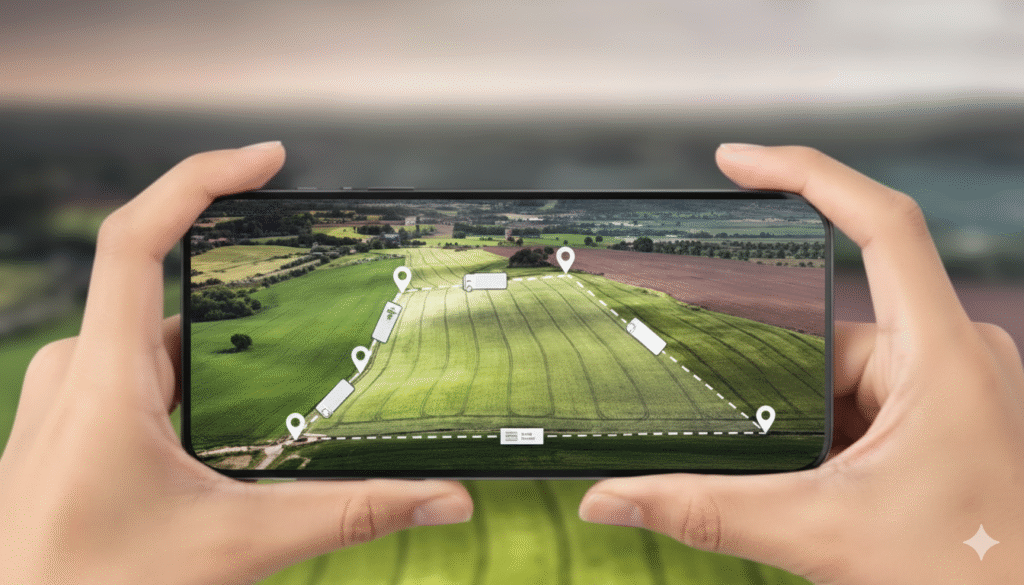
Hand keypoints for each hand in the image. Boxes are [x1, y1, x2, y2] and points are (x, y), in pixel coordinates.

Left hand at [0, 143, 472, 584]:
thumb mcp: (236, 545)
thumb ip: (349, 515)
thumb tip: (446, 498)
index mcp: (103, 379)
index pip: (138, 238)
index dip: (200, 178)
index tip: (268, 161)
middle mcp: (77, 372)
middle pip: (169, 292)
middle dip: (244, 296)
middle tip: (314, 295)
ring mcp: (67, 398)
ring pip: (156, 342)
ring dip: (219, 350)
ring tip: (278, 377)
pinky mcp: (71, 424)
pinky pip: (137, 373)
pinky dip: (189, 378)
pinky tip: (227, 424)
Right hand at [579, 145, 1023, 583]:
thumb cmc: (974, 577)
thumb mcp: (825, 533)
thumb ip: (709, 510)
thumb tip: (610, 497)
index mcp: (943, 356)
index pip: (881, 223)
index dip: (807, 173)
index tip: (735, 160)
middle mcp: (952, 354)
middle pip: (833, 331)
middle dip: (782, 389)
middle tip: (765, 444)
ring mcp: (950, 385)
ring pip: (842, 374)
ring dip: (806, 424)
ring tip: (808, 486)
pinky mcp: (942, 413)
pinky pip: (862, 401)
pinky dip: (828, 436)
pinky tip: (822, 484)